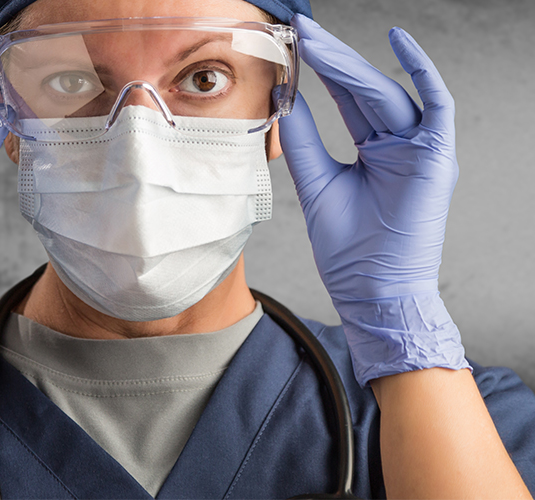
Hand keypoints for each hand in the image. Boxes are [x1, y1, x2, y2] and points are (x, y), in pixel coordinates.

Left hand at [279, 15, 468, 385]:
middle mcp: (398, 146)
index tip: (296, 45)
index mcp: (373, 153)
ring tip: (316, 44)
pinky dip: (422, 72)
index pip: (348, 101)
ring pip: (386, 95)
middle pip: (365, 91)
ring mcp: (419, 150)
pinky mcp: (436, 158)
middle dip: (334, 59)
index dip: (324, 71)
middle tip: (303, 31)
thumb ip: (303, 141)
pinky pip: (437, 105)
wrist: (370, 292)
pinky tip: (400, 42)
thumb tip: (284, 98)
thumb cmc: (348, 251)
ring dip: (351, 67)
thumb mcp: (316, 184)